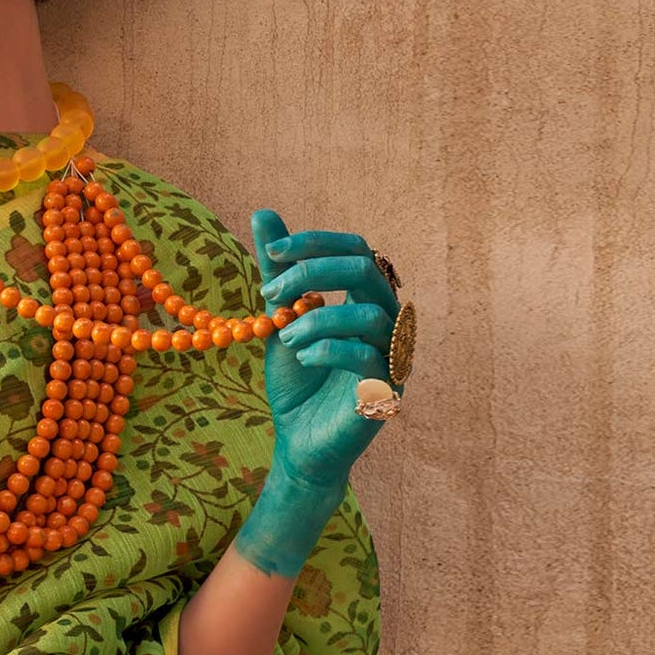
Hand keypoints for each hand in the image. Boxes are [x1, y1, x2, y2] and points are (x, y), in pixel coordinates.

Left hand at [231, 210, 400, 576]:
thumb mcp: (281, 319)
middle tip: (271, 292)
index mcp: (367, 298)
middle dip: (312, 273)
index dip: (315, 243)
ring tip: (285, 337)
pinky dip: (326, 349)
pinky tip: (302, 356)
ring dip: (315, 318)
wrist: (299, 441)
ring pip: (367, 313)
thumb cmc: (298, 380)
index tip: (270, 251)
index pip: (355, 249)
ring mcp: (392, 354)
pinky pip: (364, 355)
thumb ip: (279, 272)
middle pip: (366, 270)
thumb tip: (262, 213)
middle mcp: (389, 320)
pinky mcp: (386, 389)